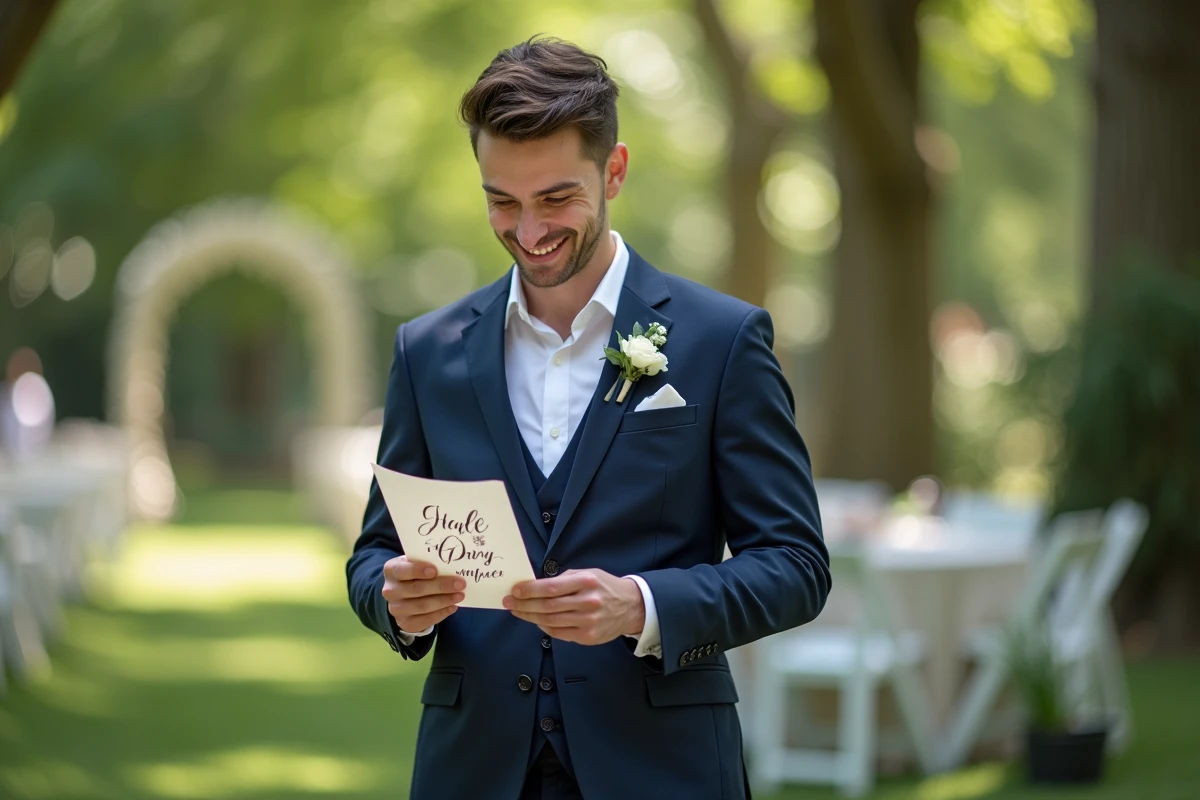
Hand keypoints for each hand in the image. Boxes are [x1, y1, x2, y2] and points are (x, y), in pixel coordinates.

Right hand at [381, 556, 464, 633]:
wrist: (403, 596)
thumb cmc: (415, 574)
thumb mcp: (416, 563)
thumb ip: (427, 561)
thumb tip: (452, 562)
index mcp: (391, 570)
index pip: (402, 570)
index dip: (418, 570)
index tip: (435, 570)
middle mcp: (390, 591)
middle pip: (417, 589)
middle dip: (441, 586)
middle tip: (460, 584)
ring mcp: (396, 609)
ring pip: (422, 606)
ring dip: (444, 601)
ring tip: (460, 595)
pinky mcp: (405, 623)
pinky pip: (425, 620)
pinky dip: (441, 613)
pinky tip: (453, 607)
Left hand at [503, 569, 645, 645]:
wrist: (630, 606)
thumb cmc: (604, 587)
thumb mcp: (587, 574)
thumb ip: (564, 580)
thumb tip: (535, 586)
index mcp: (586, 582)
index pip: (550, 587)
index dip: (529, 590)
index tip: (515, 590)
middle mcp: (587, 602)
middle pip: (547, 606)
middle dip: (524, 604)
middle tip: (509, 602)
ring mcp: (588, 621)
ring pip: (550, 621)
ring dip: (530, 616)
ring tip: (518, 611)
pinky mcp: (588, 637)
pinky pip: (559, 633)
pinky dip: (544, 627)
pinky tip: (536, 620)